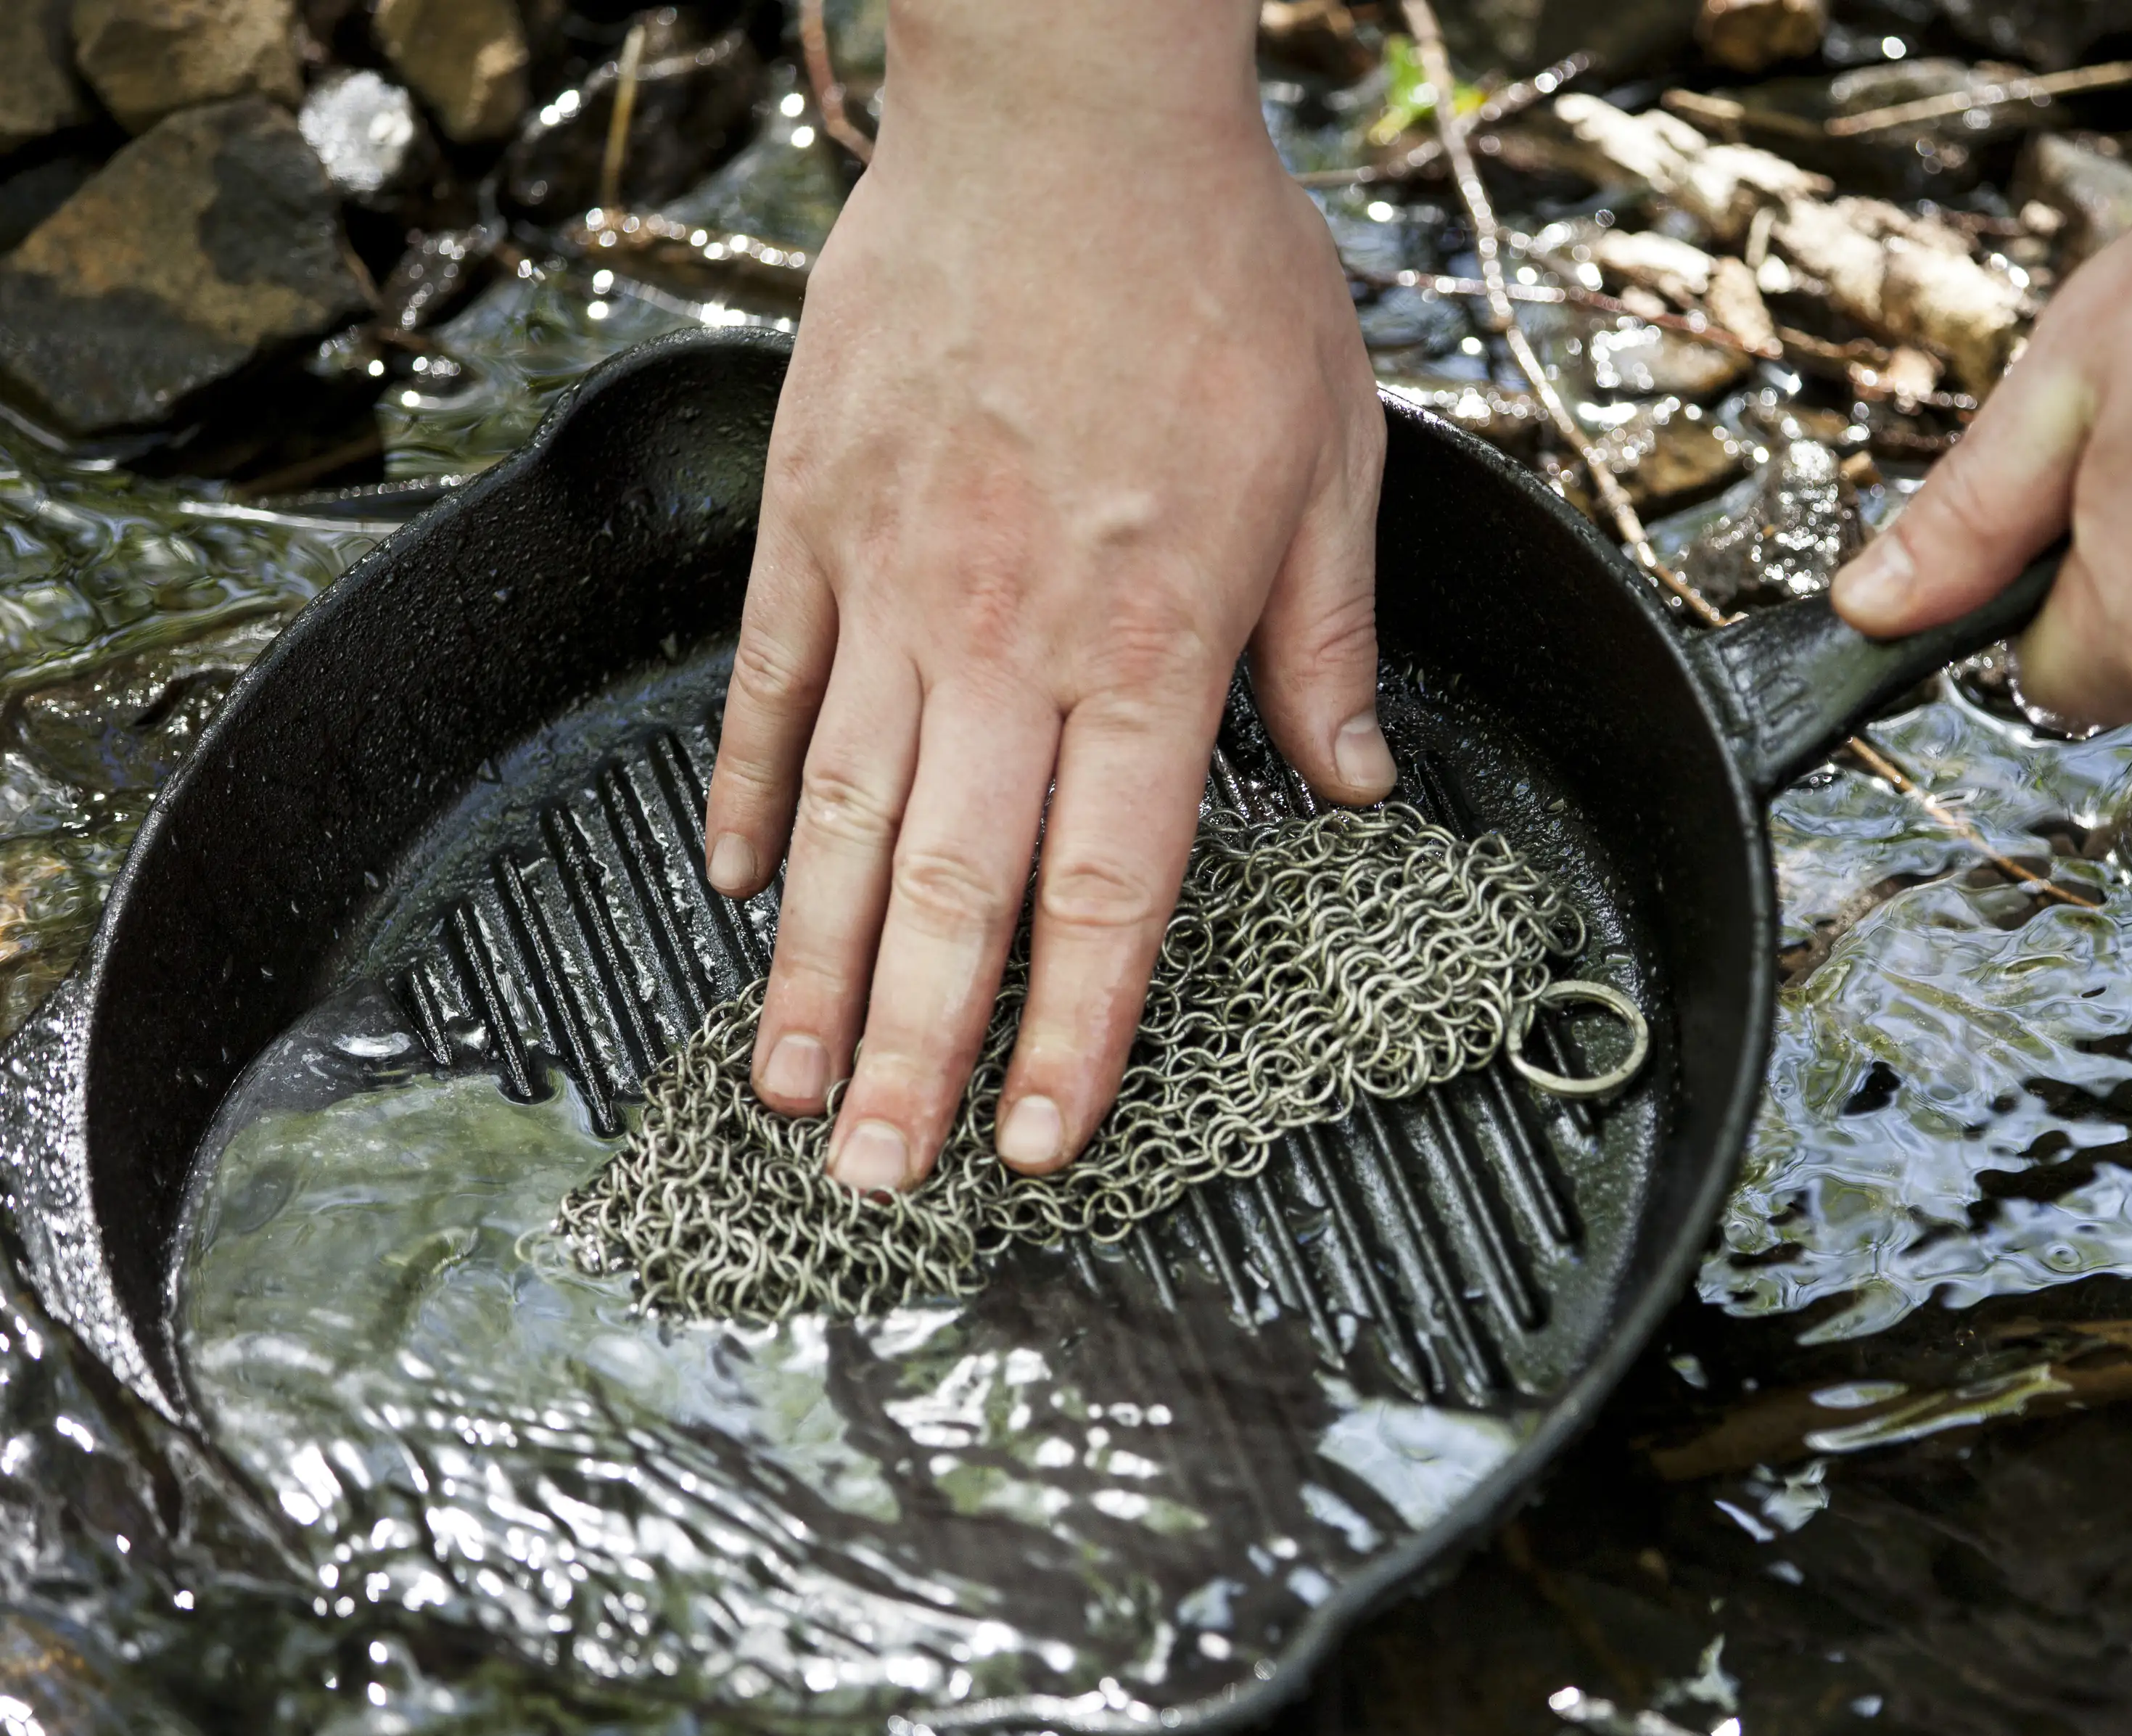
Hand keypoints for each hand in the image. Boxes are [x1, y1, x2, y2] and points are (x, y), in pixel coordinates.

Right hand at [703, 2, 1390, 1191]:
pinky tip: (731, 884)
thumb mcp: (1335, 460)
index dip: (1076, 1036)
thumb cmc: (1217, 274)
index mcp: (1157, 644)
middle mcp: (1014, 641)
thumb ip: (1327, 643)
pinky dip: (749, 792)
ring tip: (778, 1086)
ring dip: (808, 968)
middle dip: (911, 1055)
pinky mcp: (815, 516)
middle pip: (955, 891)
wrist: (1070, 114)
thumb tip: (1356, 781)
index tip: (1044, 1143)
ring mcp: (897, 582)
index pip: (1114, 891)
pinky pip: (771, 684)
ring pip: (843, 817)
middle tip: (873, 1180)